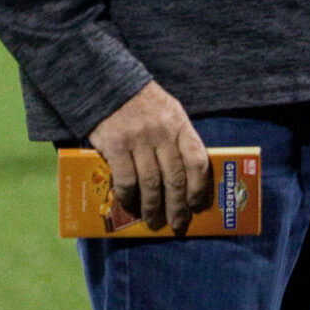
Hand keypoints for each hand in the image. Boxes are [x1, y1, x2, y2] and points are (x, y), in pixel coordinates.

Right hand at [88, 81, 213, 233]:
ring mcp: (138, 140)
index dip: (199, 186)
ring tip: (153, 220)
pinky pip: (125, 179)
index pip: (197, 160)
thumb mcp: (170, 113)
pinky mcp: (115, 146)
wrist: (110, 85)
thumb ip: (178, 139)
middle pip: (174, 177)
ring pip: (151, 183)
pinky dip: (129, 196)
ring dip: (153, 207)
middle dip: (177, 205)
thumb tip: (187, 176)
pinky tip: (130, 205)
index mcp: (180, 125)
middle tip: (177, 223)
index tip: (197, 205)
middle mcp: (162, 134)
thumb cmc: (144, 103)